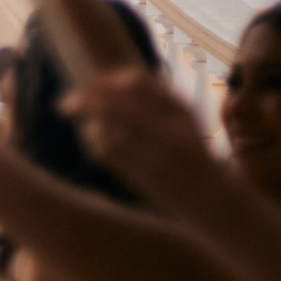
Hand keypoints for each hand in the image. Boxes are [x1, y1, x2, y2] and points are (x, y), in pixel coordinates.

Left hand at [65, 65, 217, 200]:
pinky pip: (112, 155)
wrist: (216, 203)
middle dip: (85, 100)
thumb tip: (119, 78)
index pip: (137, 82)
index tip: (92, 83)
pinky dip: (94, 143)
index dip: (107, 80)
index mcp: (181, 113)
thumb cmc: (195, 157)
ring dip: (88, 123)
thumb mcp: (186, 123)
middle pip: (117, 105)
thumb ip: (159, 99)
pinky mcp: (149, 178)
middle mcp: (171, 132)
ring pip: (110, 129)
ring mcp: (160, 156)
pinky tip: (90, 139)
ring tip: (78, 122)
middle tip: (63, 103)